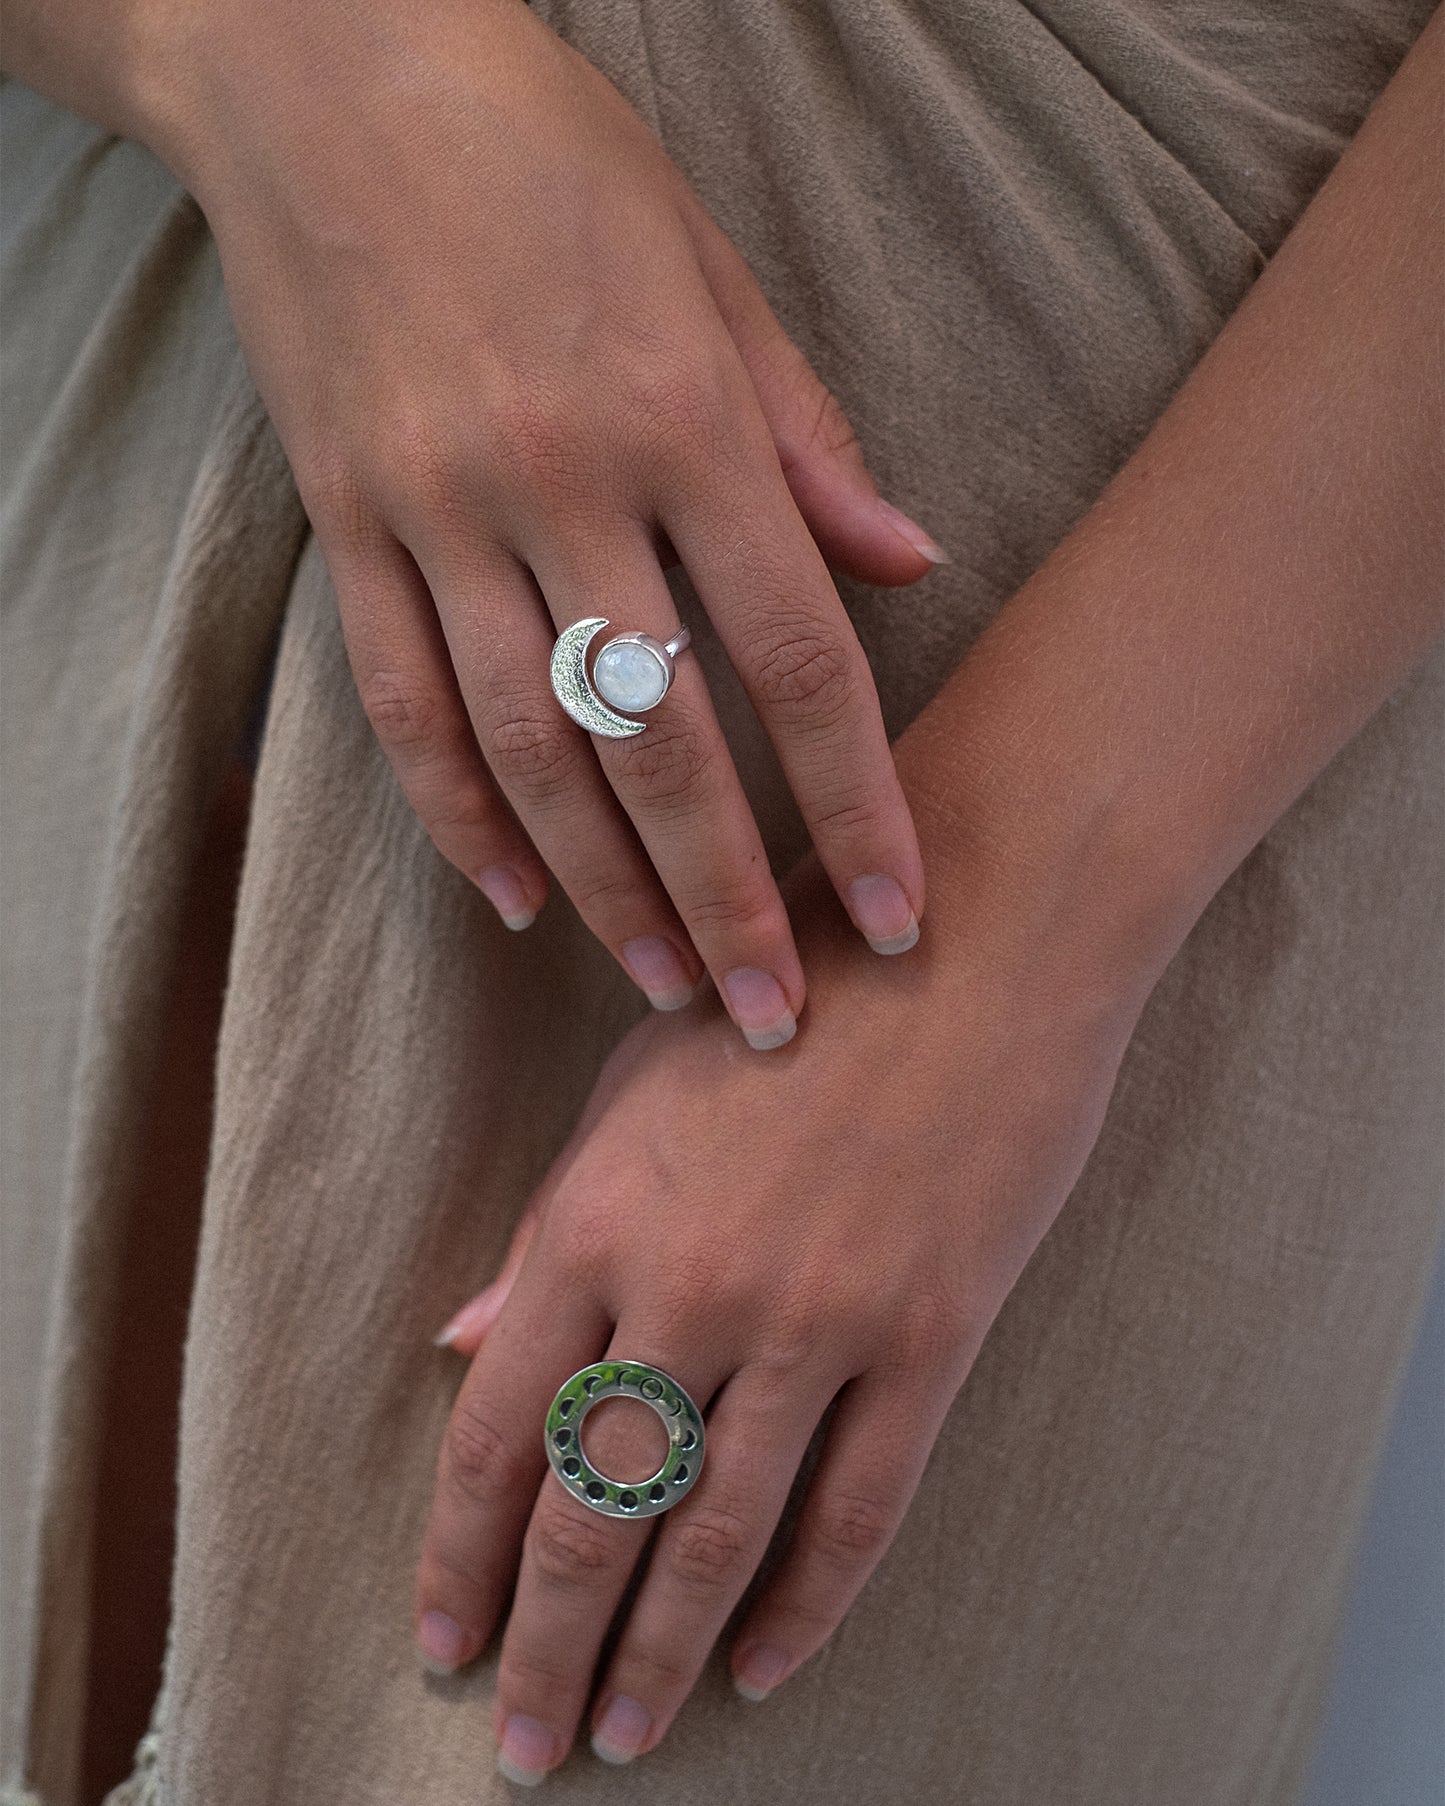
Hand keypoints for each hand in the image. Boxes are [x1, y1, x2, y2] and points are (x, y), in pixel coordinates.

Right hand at [142, 0, 944, 1043]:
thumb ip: (807, 442)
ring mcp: (438, 513)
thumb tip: (910, 566)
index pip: (800, 660)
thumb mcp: (713, 269)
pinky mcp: (346, 524)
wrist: (331, 68)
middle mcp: (560, 484)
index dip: (857, 807)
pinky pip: (400, 703)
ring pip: (529, 752)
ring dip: (602, 889)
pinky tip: (510, 898)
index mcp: (681, 420)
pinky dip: (453, 816)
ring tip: (662, 984)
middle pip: (664, 744)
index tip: (901, 917)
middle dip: (730, 900)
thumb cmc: (552, 157)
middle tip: (776, 1022)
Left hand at [415, 853, 1142, 1778]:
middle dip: (546, 1645)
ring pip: (717, 1535)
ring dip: (658, 1657)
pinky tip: (760, 1669)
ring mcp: (817, 1318)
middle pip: (595, 1510)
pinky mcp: (930, 1337)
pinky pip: (857, 1508)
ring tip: (622, 1736)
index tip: (442, 1637)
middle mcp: (692, 1285)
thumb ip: (548, 1225)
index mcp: (598, 1216)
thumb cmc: (792, 988)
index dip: (460, 1552)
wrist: (978, 934)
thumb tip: (463, 1346)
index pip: (498, 1429)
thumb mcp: (637, 1084)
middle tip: (526, 1748)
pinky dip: (804, 1608)